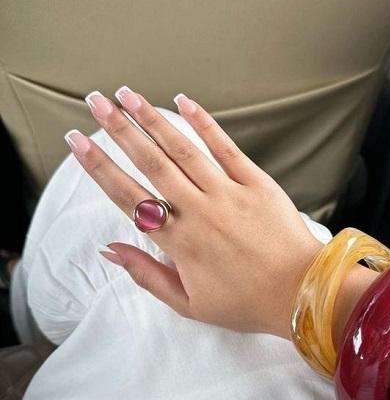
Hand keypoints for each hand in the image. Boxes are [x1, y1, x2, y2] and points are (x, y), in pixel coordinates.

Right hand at [65, 88, 323, 337]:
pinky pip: (226, 148)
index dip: (99, 167)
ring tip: (127, 95)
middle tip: (95, 101)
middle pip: (151, 163)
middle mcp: (199, 212)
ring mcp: (229, 194)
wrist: (301, 294)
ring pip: (183, 150)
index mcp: (179, 243)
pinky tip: (185, 102)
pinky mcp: (257, 184)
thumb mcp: (189, 305)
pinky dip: (205, 124)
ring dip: (153, 120)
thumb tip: (110, 249)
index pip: (128, 197)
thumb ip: (147, 275)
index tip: (77, 142)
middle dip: (119, 130)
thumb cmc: (245, 304)